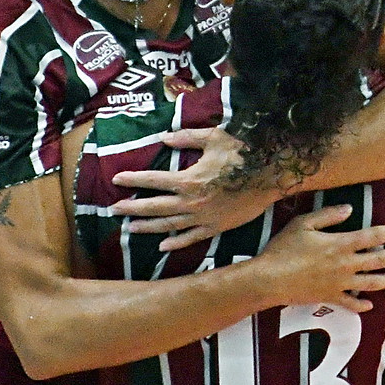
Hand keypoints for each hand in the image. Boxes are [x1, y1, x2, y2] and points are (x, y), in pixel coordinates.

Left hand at [111, 128, 279, 251]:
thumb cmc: (243, 152)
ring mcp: (203, 218)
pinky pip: (192, 238)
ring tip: (130, 229)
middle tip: (114, 210)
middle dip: (132, 208)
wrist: (271, 176)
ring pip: (169, 225)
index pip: (153, 180)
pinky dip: (177, 243)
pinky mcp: (217, 227)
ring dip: (148, 227)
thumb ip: (187, 138)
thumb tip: (165, 137)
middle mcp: (191, 202)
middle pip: (154, 207)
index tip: (117, 179)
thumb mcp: (213, 137)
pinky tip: (163, 246)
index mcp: (188, 179)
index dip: (133, 179)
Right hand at [252, 206, 384, 312]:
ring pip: (369, 283)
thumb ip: (328, 216)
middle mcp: (345, 265)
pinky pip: (350, 303)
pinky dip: (361, 305)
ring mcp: (339, 283)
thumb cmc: (283, 248)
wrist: (270, 279)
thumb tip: (349, 209)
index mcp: (340, 244)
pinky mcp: (329, 298)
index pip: (371, 237)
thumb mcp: (303, 224)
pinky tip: (369, 305)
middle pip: (376, 261)